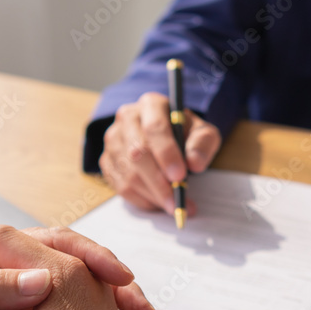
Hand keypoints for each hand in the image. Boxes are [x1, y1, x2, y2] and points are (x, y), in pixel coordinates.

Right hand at [99, 92, 221, 212]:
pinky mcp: (107, 160)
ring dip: (152, 195)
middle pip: (137, 152)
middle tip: (177, 201)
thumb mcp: (203, 134)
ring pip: (128, 173)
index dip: (167, 154)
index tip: (180, 176)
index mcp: (152, 105)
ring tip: (173, 204)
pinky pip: (120, 186)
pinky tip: (158, 202)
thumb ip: (202, 144)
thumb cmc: (185, 134)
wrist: (168, 138)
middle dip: (159, 182)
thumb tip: (194, 162)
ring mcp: (113, 140)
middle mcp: (127, 118)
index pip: (155, 128)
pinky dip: (141, 200)